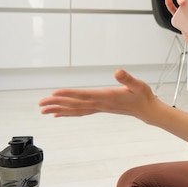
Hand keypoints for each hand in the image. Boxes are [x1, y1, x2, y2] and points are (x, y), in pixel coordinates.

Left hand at [39, 69, 158, 120]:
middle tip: (41, 103)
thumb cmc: (142, 96)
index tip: (55, 93)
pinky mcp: (99, 109)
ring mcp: (99, 108)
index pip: (84, 95)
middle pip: (75, 105)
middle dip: (57, 103)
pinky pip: (80, 112)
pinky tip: (58, 115)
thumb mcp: (138, 84)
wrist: (146, 110)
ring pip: (75, 110)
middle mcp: (100, 105)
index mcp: (107, 97)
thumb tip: (118, 72)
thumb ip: (128, 79)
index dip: (69, 94)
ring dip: (58, 110)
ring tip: (43, 110)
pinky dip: (68, 113)